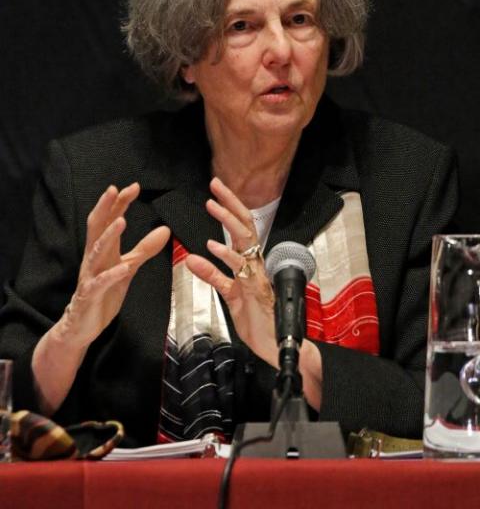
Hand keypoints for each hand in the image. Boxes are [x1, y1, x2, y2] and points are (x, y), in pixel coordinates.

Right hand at [60, 183, 170, 347]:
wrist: (82, 325)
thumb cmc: (104, 293)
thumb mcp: (128, 267)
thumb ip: (145, 249)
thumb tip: (165, 230)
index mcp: (102, 249)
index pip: (109, 219)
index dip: (120, 202)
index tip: (134, 186)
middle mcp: (93, 257)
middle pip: (97, 226)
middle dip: (105, 207)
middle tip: (115, 189)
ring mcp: (90, 275)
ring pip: (96, 251)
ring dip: (109, 235)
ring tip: (121, 221)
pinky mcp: (91, 294)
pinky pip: (101, 282)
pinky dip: (112, 274)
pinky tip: (123, 267)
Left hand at [185, 177, 277, 367]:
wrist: (276, 344)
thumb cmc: (257, 319)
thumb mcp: (228, 293)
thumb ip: (212, 275)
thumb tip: (192, 259)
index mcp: (250, 262)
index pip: (241, 227)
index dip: (230, 208)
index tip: (216, 191)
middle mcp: (255, 264)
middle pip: (245, 225)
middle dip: (231, 203)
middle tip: (216, 185)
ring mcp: (256, 275)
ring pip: (245, 241)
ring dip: (227, 221)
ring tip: (212, 205)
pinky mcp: (253, 290)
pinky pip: (239, 270)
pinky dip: (225, 257)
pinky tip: (212, 246)